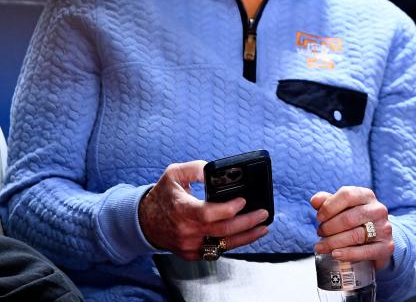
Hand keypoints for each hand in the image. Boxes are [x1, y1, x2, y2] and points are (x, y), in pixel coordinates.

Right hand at [138, 161, 269, 259]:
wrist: (144, 222)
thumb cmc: (162, 195)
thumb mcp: (174, 174)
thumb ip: (196, 168)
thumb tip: (214, 170)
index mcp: (182, 209)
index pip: (208, 214)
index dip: (229, 209)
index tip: (243, 200)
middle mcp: (186, 231)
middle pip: (222, 230)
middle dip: (247, 222)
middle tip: (263, 214)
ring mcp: (189, 245)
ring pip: (223, 244)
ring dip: (246, 237)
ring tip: (263, 228)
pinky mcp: (191, 254)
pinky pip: (216, 251)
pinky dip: (233, 244)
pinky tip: (246, 236)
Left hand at [312, 187, 393, 269]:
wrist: (377, 239)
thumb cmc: (355, 221)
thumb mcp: (342, 208)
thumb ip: (327, 202)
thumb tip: (314, 201)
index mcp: (367, 195)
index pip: (347, 195)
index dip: (329, 206)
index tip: (319, 217)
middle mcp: (378, 209)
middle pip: (349, 218)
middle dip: (329, 228)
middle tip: (320, 234)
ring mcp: (384, 228)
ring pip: (355, 235)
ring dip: (333, 242)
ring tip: (321, 247)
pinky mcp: (386, 247)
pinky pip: (365, 251)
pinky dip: (347, 254)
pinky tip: (335, 254)